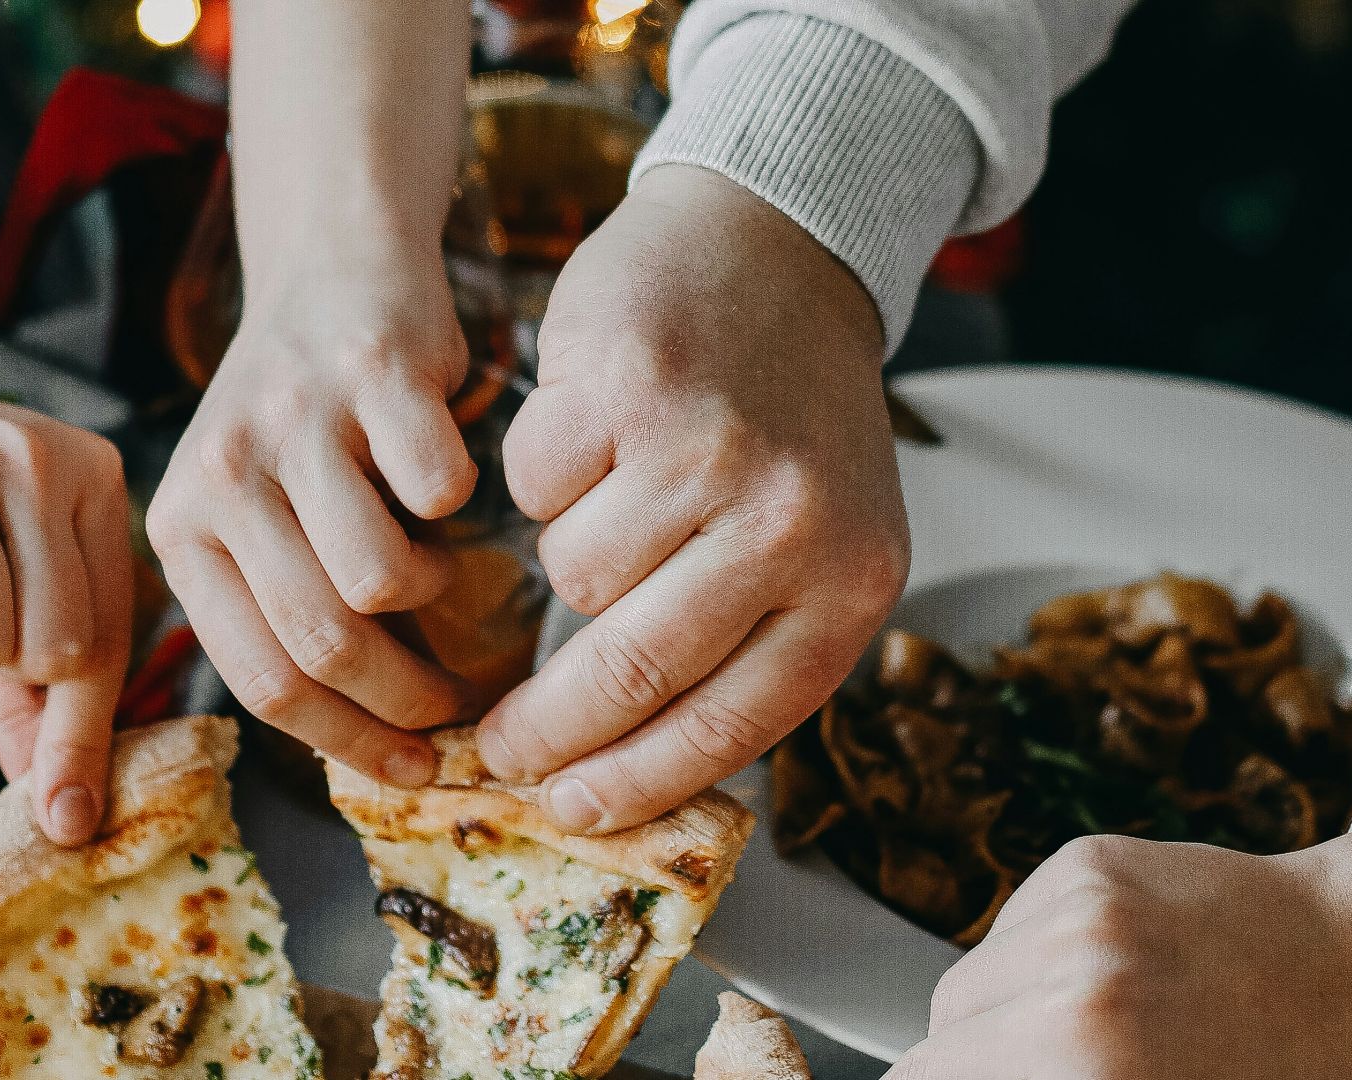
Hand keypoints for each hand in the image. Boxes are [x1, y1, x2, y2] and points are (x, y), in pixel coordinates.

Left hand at [146, 263, 477, 786]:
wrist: (335, 272)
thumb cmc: (306, 422)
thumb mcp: (255, 514)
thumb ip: (281, 609)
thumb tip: (368, 743)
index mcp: (181, 530)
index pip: (261, 682)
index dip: (347, 744)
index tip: (413, 769)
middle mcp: (221, 477)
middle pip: (323, 643)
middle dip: (407, 697)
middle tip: (456, 702)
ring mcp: (296, 422)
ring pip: (379, 580)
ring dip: (433, 596)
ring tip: (438, 572)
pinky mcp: (372, 373)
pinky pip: (441, 490)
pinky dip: (462, 504)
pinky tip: (445, 484)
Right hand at [477, 163, 909, 831]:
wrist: (775, 250)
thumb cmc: (789, 411)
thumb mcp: (824, 535)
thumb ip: (757, 641)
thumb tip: (627, 767)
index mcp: (851, 578)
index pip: (728, 722)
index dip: (632, 783)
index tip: (569, 809)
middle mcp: (788, 518)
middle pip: (634, 669)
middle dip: (548, 727)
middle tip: (500, 745)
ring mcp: (705, 447)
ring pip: (574, 575)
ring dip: (572, 558)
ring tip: (617, 504)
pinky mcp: (624, 381)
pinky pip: (534, 486)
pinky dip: (547, 473)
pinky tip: (600, 432)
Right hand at [891, 832, 1351, 1079]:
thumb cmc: (1292, 1069)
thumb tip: (975, 1074)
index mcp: (1087, 1066)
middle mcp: (1072, 982)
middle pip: (939, 1035)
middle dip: (979, 1061)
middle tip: (1056, 1069)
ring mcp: (1077, 912)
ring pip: (967, 980)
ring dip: (1003, 1011)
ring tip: (1090, 1030)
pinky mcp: (1087, 862)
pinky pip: (1009, 928)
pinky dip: (1037, 957)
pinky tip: (1109, 974)